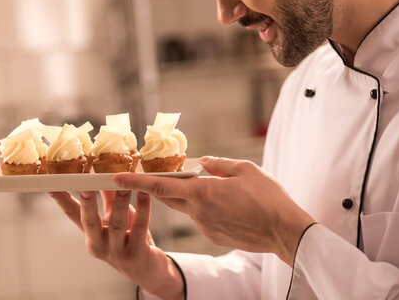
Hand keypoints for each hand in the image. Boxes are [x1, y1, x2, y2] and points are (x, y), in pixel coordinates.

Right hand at [48, 190, 183, 298]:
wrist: (147, 270)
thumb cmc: (129, 238)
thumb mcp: (115, 217)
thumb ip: (108, 196)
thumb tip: (101, 171)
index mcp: (90, 234)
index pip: (71, 213)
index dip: (61, 199)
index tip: (49, 183)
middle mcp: (98, 244)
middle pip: (89, 221)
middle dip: (87, 201)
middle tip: (85, 183)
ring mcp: (116, 251)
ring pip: (117, 224)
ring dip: (120, 201)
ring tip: (123, 183)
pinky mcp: (136, 254)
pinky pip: (140, 228)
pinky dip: (144, 210)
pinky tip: (145, 194)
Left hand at [114, 156, 314, 265]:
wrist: (283, 230)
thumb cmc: (268, 197)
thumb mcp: (245, 169)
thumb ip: (219, 164)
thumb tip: (203, 162)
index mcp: (203, 192)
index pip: (160, 186)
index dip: (135, 182)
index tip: (115, 178)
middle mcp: (198, 212)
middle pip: (167, 198)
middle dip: (155, 187)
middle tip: (147, 174)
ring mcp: (205, 226)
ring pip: (187, 207)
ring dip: (188, 196)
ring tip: (211, 187)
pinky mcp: (214, 236)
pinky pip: (202, 218)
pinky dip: (205, 208)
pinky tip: (226, 205)